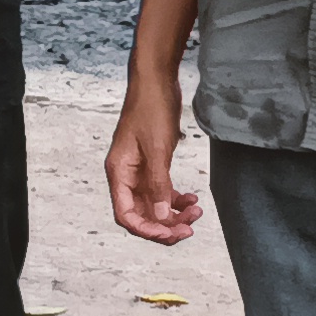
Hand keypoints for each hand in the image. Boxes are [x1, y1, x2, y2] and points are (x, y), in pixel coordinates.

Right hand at [105, 81, 201, 245]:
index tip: (170, 234)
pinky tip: (192, 199)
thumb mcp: (157, 148)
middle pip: (141, 214)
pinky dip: (177, 199)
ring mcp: (139, 170)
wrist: (156, 81)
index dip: (146, 229)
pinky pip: (162, 192)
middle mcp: (126, 175)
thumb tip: (162, 217)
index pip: (126, 214)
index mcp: (119, 172)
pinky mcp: (152, 164)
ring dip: (174, 214)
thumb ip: (158, 184)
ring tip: (196, 213)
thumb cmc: (151, 108)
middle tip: (189, 229)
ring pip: (154, 205)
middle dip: (165, 225)